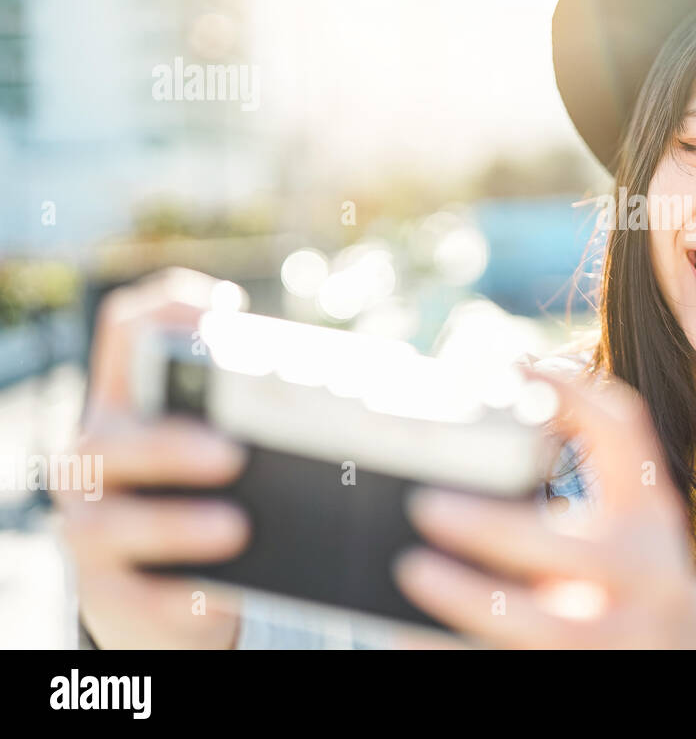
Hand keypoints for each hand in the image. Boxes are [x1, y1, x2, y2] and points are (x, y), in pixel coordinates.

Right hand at [53, 268, 250, 648]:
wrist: (171, 593)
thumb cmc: (217, 496)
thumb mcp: (236, 447)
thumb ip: (277, 408)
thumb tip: (393, 376)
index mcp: (133, 404)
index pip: (126, 331)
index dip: (166, 310)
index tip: (224, 310)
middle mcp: (100, 456)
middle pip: (112, 435)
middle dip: (170, 441)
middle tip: (233, 453)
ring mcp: (93, 525)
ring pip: (110, 523)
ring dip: (175, 524)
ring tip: (236, 527)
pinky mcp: (107, 592)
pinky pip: (132, 595)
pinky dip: (173, 596)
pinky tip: (212, 595)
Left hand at [394, 364, 695, 647]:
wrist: (692, 648)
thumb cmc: (640, 556)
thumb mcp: (638, 497)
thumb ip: (596, 435)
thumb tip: (521, 368)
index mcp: (649, 516)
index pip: (628, 441)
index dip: (579, 398)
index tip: (516, 373)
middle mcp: (643, 577)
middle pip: (569, 554)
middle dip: (493, 529)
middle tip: (425, 504)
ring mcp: (617, 638)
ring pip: (542, 629)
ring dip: (469, 601)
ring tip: (411, 569)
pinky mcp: (584, 674)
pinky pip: (512, 670)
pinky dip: (453, 655)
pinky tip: (403, 637)